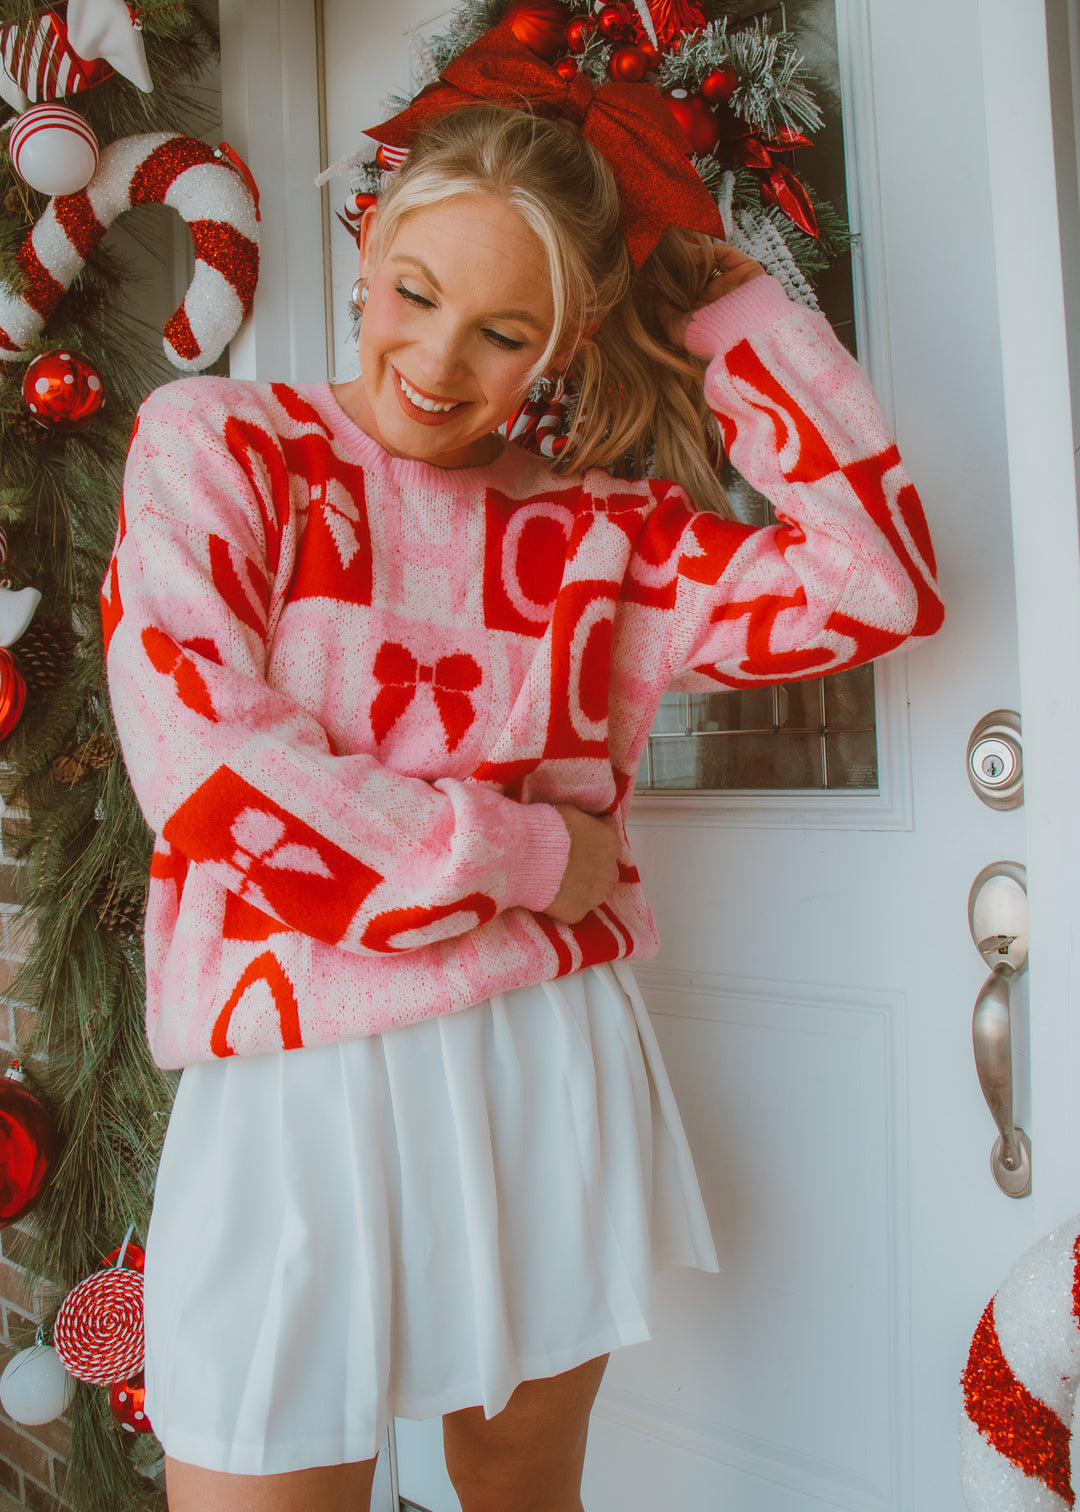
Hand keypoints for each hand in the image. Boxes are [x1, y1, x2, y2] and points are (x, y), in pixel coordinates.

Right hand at [543, 804, 621, 924]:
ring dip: (578, 889)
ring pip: (591, 894)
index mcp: (611, 844)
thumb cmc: (548, 829)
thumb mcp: (574, 813)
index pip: (609, 845)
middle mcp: (610, 872)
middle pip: (603, 872)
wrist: (527, 856)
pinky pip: (573, 910)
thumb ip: (592, 821)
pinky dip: (563, 905)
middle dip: (588, 870)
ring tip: (555, 881)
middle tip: (564, 865)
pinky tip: (548, 894)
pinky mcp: (578, 913)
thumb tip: (601, 822)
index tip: (576, 845)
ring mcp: (595, 896)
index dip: (591, 845)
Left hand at [661, 239, 765, 348]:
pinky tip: (693, 256)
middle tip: (665, 254)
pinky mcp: (747, 270)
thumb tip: (654, 293)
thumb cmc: (710, 340)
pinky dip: (710, 251)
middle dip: (682, 262)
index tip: (657, 269)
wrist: (742, 340)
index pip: (687, 287)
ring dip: (694, 254)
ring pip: (712, 259)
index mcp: (706, 310)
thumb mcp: (678, 331)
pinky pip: (726, 253)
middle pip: (698, 270)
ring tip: (677, 251)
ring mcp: (734, 282)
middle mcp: (720, 295)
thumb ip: (664, 313)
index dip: (673, 276)